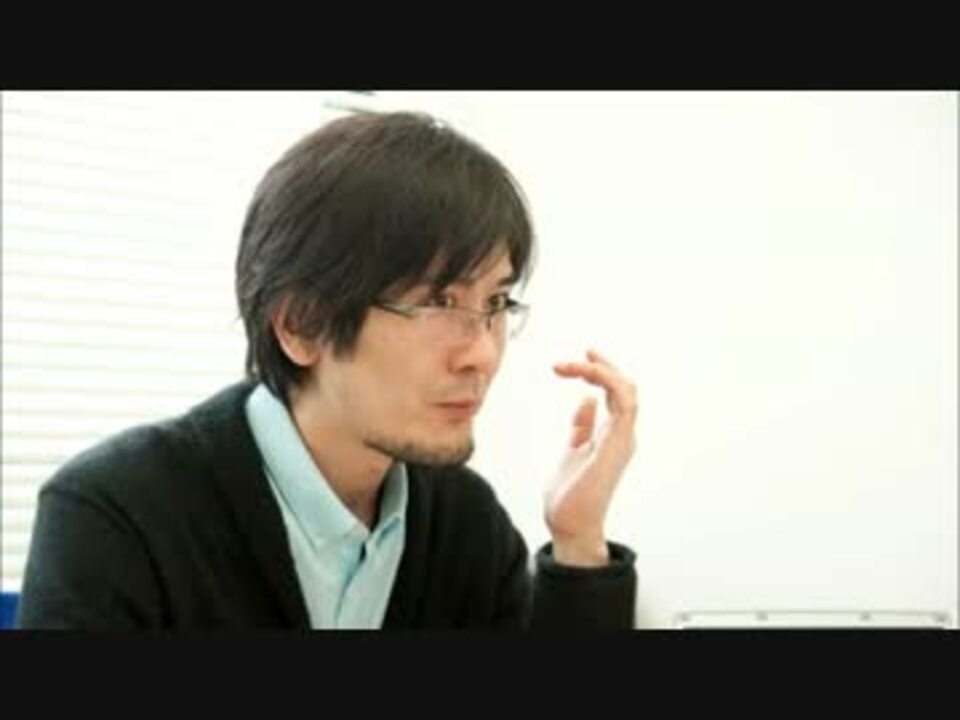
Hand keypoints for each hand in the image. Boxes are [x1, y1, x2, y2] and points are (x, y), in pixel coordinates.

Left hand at [544, 349, 637, 566]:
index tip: (578, 358)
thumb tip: (587, 400)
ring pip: (628, 391)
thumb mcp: (572, 450)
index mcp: (612, 435)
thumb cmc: (570, 496)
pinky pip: (624, 404)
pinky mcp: (618, 444)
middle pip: (625, 387)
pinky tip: (588, 372)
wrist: (569, 525)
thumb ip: (582, 426)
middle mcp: (622, 435)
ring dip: (603, 370)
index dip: (601, 371)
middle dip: (605, 365)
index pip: (615, 394)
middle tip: (582, 353)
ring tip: (578, 363)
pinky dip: (610, 382)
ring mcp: (623, 439)